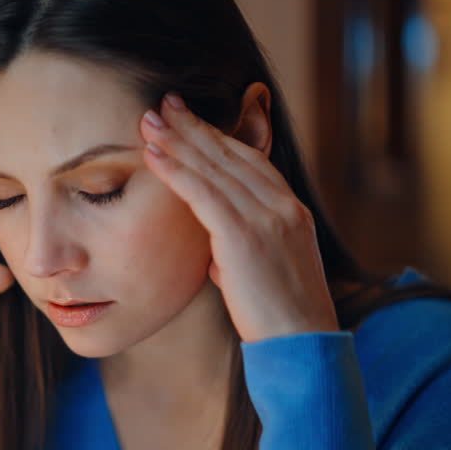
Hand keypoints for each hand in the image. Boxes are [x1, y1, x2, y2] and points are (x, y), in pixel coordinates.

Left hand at [139, 93, 339, 343]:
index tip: (190, 120)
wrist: (302, 345)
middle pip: (232, 154)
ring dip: (178, 140)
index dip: (218, 137)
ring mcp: (267, 218)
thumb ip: (242, 254)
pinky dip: (176, 170)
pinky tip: (153, 155)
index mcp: (292, 212)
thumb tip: (218, 257)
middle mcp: (283, 206)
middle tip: (163, 104)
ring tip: (149, 120)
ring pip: (214, 168)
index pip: (250, 162)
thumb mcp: (266, 275)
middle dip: (195, 127)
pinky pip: (203, 193)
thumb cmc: (281, 320)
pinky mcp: (244, 235)